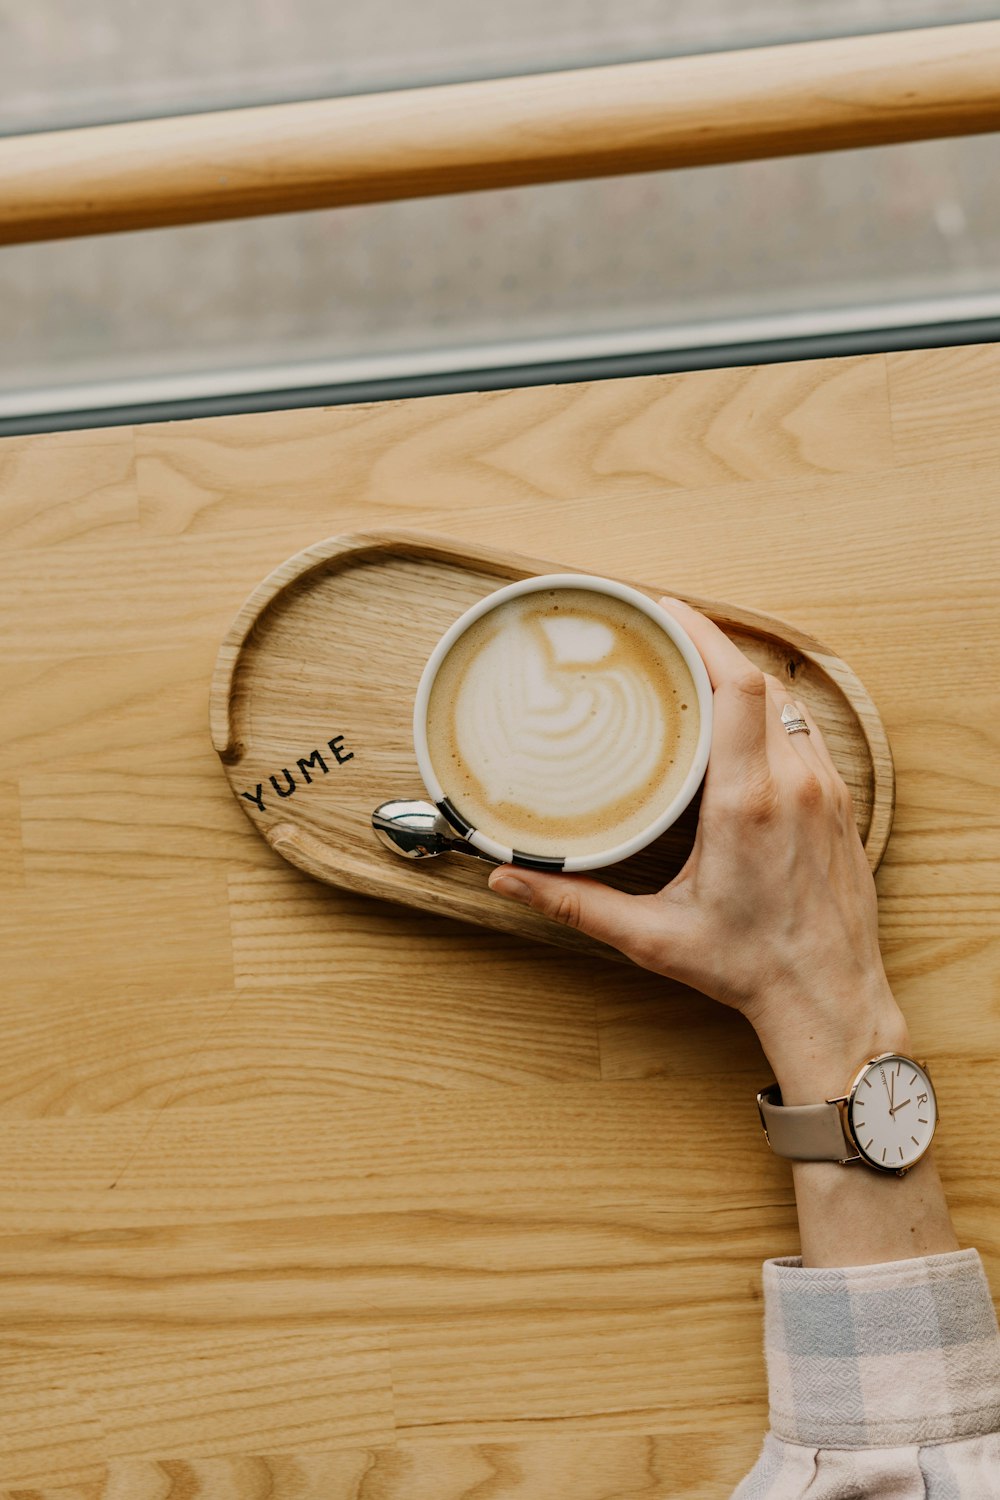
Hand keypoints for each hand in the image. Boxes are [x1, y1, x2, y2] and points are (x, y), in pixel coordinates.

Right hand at [487, 597, 907, 1093]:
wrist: (830, 999)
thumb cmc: (747, 967)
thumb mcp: (650, 935)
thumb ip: (574, 902)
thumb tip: (505, 880)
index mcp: (746, 803)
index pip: (736, 687)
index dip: (702, 635)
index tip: (664, 612)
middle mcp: (794, 784)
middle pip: (758, 680)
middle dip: (711, 645)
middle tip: (663, 630)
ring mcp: (826, 790)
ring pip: (786, 702)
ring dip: (743, 677)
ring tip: (695, 667)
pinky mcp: (840, 804)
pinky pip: (804, 731)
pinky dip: (769, 711)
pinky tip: (738, 720)